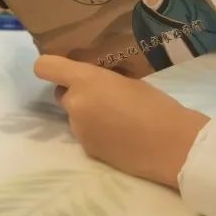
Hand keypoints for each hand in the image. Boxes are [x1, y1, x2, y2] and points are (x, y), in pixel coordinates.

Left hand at [34, 54, 209, 188]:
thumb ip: (101, 78)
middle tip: (103, 93)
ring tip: (117, 116)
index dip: (50, 65)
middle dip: (76, 92)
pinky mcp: (87, 150)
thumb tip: (93, 79)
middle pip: (61, 93)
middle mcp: (75, 104)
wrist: (170, 144)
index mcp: (86, 80)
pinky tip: (120, 133)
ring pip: (74, 114)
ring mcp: (79, 130)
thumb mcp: (126, 79)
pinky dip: (96, 131)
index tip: (64, 67)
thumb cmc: (155, 104)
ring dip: (87, 112)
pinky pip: (85, 133)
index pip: (45, 67)